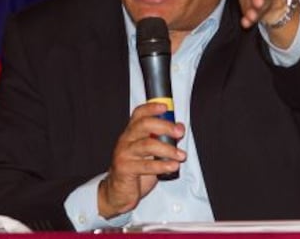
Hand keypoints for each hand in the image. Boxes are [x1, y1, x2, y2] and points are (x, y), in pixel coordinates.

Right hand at [98, 102, 185, 218]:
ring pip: (147, 145)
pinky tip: (172, 166)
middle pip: (144, 125)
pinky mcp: (124, 169)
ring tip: (181, 155)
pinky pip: (145, 165)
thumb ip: (162, 139)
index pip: (139, 114)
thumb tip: (179, 128)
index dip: (151, 108)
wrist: (119, 192)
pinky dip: (162, 165)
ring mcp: (124, 153)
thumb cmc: (136, 169)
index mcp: (132, 132)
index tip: (165, 107)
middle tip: (179, 132)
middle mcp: (126, 139)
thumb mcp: (150, 152)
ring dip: (167, 149)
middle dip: (164, 126)